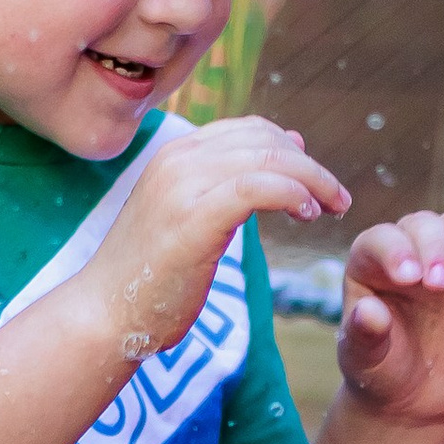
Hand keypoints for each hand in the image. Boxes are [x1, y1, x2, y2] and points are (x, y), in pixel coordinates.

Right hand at [78, 115, 349, 362]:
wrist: (105, 313)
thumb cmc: (150, 275)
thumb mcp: (187, 217)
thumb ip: (227, 185)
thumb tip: (285, 148)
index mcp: (175, 154)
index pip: (248, 129)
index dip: (291, 148)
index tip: (317, 179)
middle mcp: (177, 158)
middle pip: (264, 140)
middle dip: (311, 166)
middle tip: (338, 199)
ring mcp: (183, 185)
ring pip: (268, 158)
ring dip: (312, 180)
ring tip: (331, 207)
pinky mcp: (194, 217)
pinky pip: (259, 188)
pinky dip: (293, 194)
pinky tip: (307, 213)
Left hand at [336, 192, 443, 424]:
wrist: (416, 396)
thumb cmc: (381, 371)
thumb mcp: (365, 359)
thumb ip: (364, 335)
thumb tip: (369, 312)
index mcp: (369, 263)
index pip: (380, 241)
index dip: (394, 251)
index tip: (408, 278)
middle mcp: (409, 250)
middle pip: (423, 226)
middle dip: (434, 248)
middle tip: (440, 285)